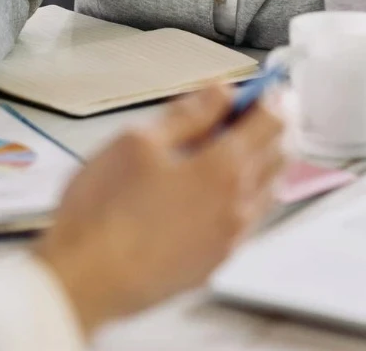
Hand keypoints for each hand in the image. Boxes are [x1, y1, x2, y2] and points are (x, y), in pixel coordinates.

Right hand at [34, 84, 285, 336]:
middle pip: (279, 155)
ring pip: (268, 190)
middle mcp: (237, 206)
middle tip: (256, 110)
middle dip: (274, 126)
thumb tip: (219, 94)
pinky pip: (248, 220)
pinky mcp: (214, 261)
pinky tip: (220, 190)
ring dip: (263, 161)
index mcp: (223, 169)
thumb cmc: (104, 213)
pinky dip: (247, 195)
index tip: (261, 86)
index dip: (270, 96)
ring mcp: (229, 238)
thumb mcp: (138, 141)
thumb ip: (187, 114)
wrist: (87, 278)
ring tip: (239, 146)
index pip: (270, 122)